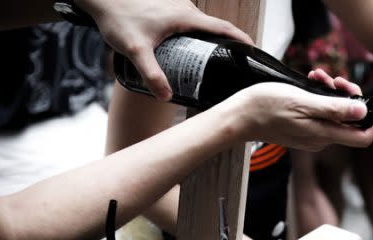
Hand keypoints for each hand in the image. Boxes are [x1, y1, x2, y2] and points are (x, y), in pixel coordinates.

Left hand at [78, 0, 253, 99]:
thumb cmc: (117, 17)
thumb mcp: (135, 50)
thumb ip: (152, 75)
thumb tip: (166, 97)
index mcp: (185, 16)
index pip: (223, 28)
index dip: (241, 40)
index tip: (254, 50)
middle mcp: (185, 7)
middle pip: (213, 27)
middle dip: (224, 44)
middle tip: (229, 64)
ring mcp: (176, 4)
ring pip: (199, 24)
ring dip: (207, 39)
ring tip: (209, 60)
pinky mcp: (166, 4)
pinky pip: (187, 20)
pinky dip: (193, 33)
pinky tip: (185, 47)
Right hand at [220, 75, 372, 150]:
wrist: (240, 116)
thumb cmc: (267, 108)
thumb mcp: (304, 102)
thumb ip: (335, 110)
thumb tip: (362, 113)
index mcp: (324, 135)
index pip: (363, 138)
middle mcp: (321, 138)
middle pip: (350, 120)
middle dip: (348, 97)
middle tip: (337, 80)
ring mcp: (311, 134)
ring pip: (335, 113)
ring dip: (332, 92)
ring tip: (318, 76)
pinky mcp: (302, 127)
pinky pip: (320, 112)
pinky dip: (319, 97)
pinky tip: (310, 83)